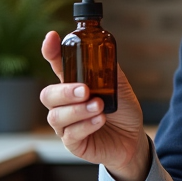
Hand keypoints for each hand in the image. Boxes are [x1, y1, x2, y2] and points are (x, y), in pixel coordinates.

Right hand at [40, 31, 149, 180]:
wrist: (134, 137)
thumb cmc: (123, 110)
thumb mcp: (118, 85)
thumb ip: (107, 68)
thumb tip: (102, 47)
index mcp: (73, 84)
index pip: (56, 65)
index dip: (50, 51)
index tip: (52, 37)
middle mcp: (64, 104)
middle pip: (47, 94)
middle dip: (65, 91)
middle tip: (86, 90)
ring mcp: (66, 124)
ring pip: (56, 116)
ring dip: (78, 110)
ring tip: (99, 106)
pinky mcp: (73, 143)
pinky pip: (70, 134)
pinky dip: (86, 125)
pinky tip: (100, 120)